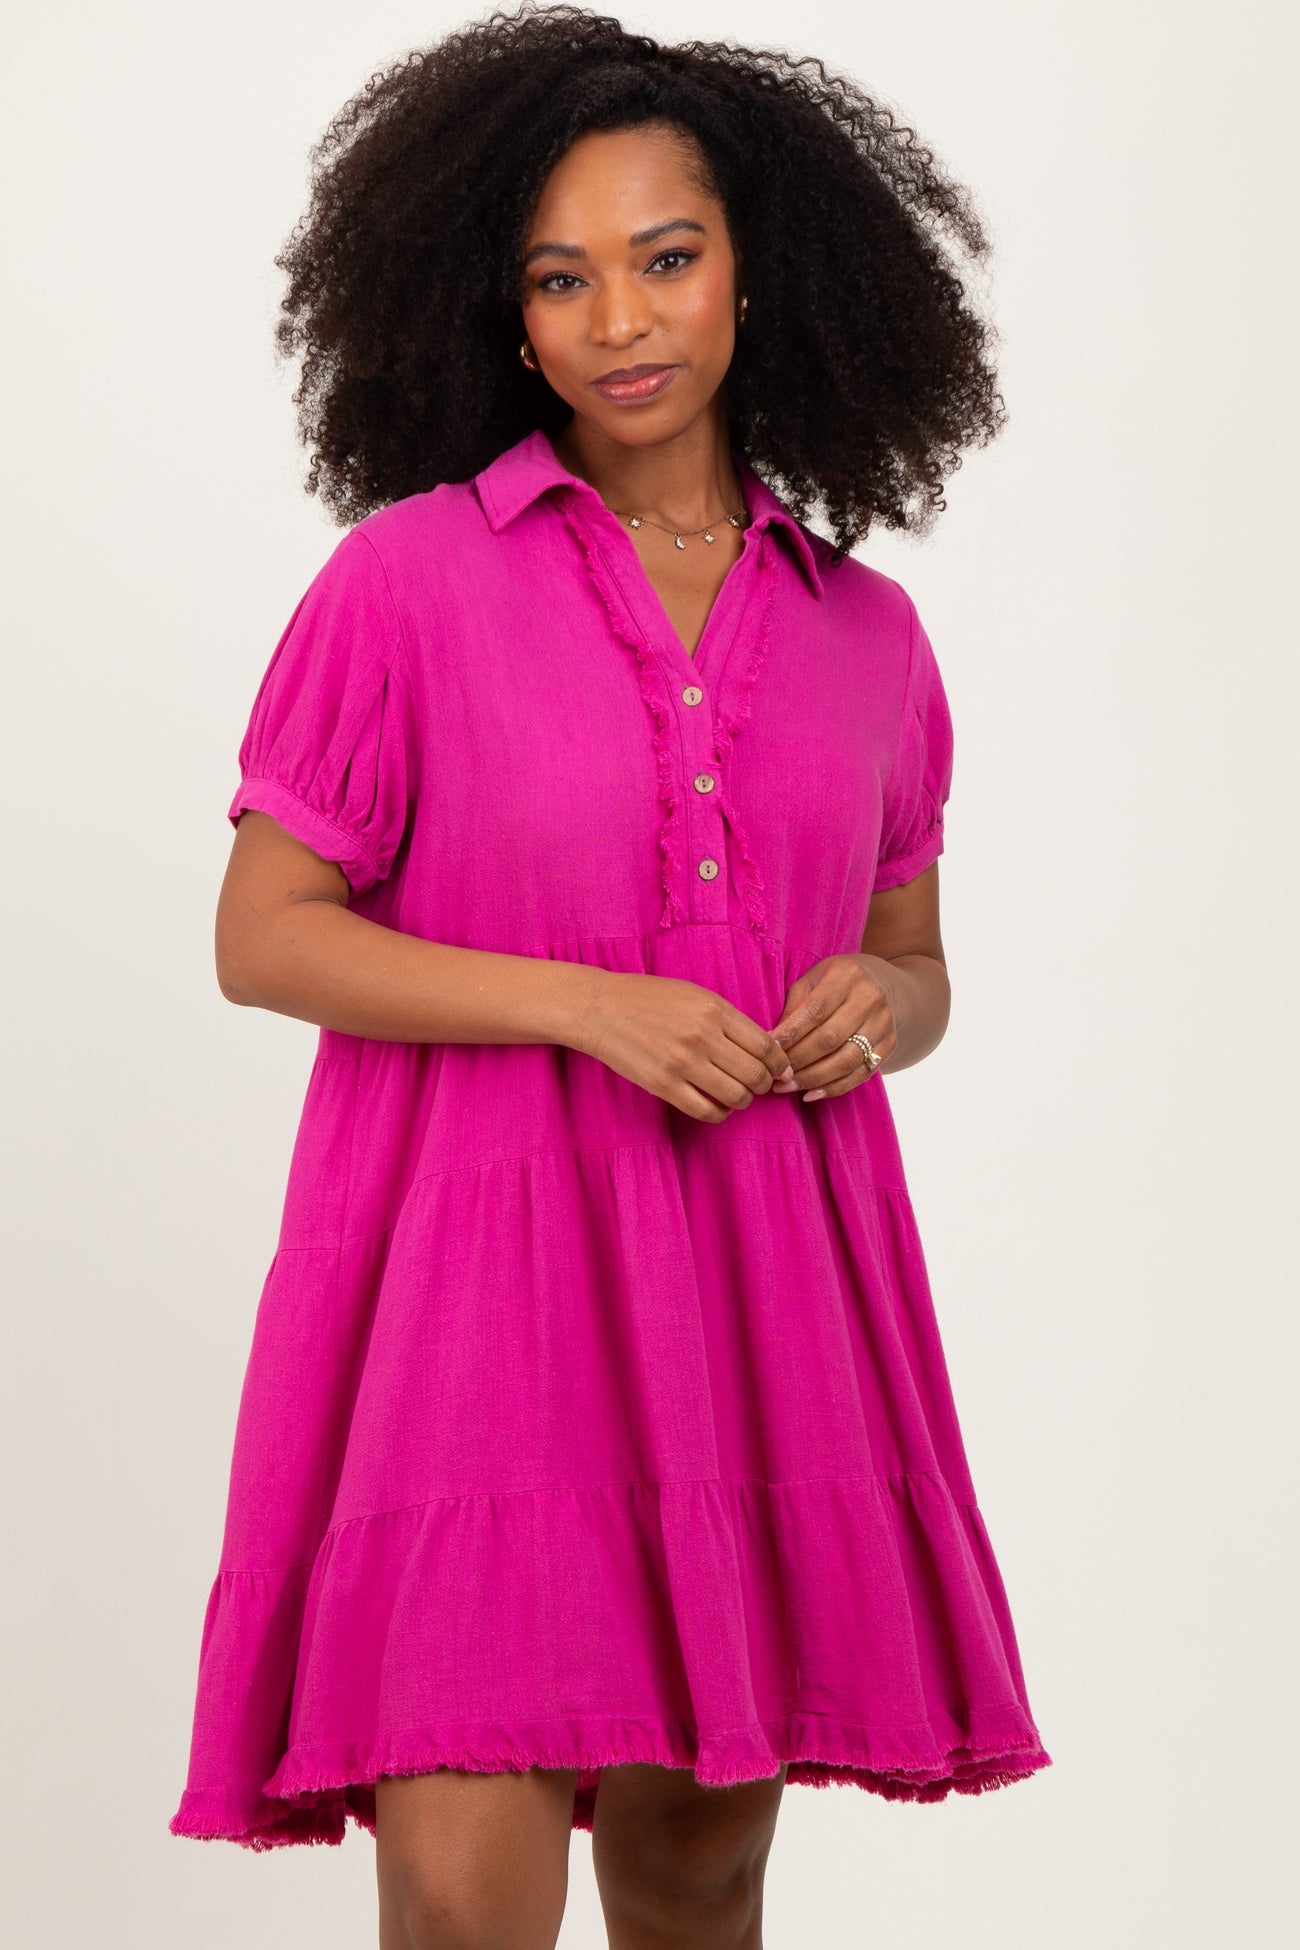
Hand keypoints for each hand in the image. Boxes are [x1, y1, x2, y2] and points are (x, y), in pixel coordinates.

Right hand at [578, 971, 795, 1122]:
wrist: (599, 1008)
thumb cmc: (648, 998)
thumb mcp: (694, 994)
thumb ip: (728, 1019)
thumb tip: (764, 1048)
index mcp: (715, 1009)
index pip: (766, 1045)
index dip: (779, 1063)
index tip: (778, 1069)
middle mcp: (703, 1035)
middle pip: (755, 1074)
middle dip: (764, 1085)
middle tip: (759, 1085)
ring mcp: (682, 1062)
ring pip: (736, 1096)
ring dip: (743, 1101)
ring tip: (737, 1095)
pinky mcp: (663, 1085)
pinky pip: (706, 1111)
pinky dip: (719, 1113)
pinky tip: (717, 1106)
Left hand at [768, 954, 896, 1101]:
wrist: (882, 984)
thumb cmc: (836, 982)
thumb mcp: (812, 981)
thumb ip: (794, 1008)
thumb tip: (772, 1042)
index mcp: (847, 975)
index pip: (816, 1010)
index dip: (791, 1033)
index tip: (770, 1049)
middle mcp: (870, 998)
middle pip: (830, 1038)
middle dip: (798, 1060)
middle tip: (776, 1073)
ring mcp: (883, 1022)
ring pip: (846, 1060)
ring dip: (813, 1078)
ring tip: (788, 1086)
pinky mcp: (889, 1044)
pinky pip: (860, 1074)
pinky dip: (833, 1088)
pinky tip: (810, 1094)